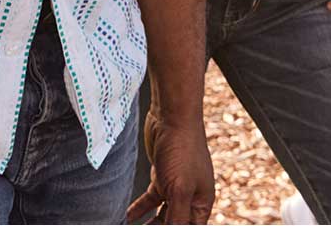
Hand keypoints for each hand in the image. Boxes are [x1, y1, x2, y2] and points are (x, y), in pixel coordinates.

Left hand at [127, 108, 213, 223]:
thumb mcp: (180, 189)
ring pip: (161, 214)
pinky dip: (140, 209)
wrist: (172, 116)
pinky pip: (150, 199)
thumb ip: (177, 216)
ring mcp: (175, 186)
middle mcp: (190, 196)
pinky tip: (128, 217)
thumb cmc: (183, 149)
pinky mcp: (161, 176)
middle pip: (175, 223)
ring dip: (148, 224)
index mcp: (201, 202)